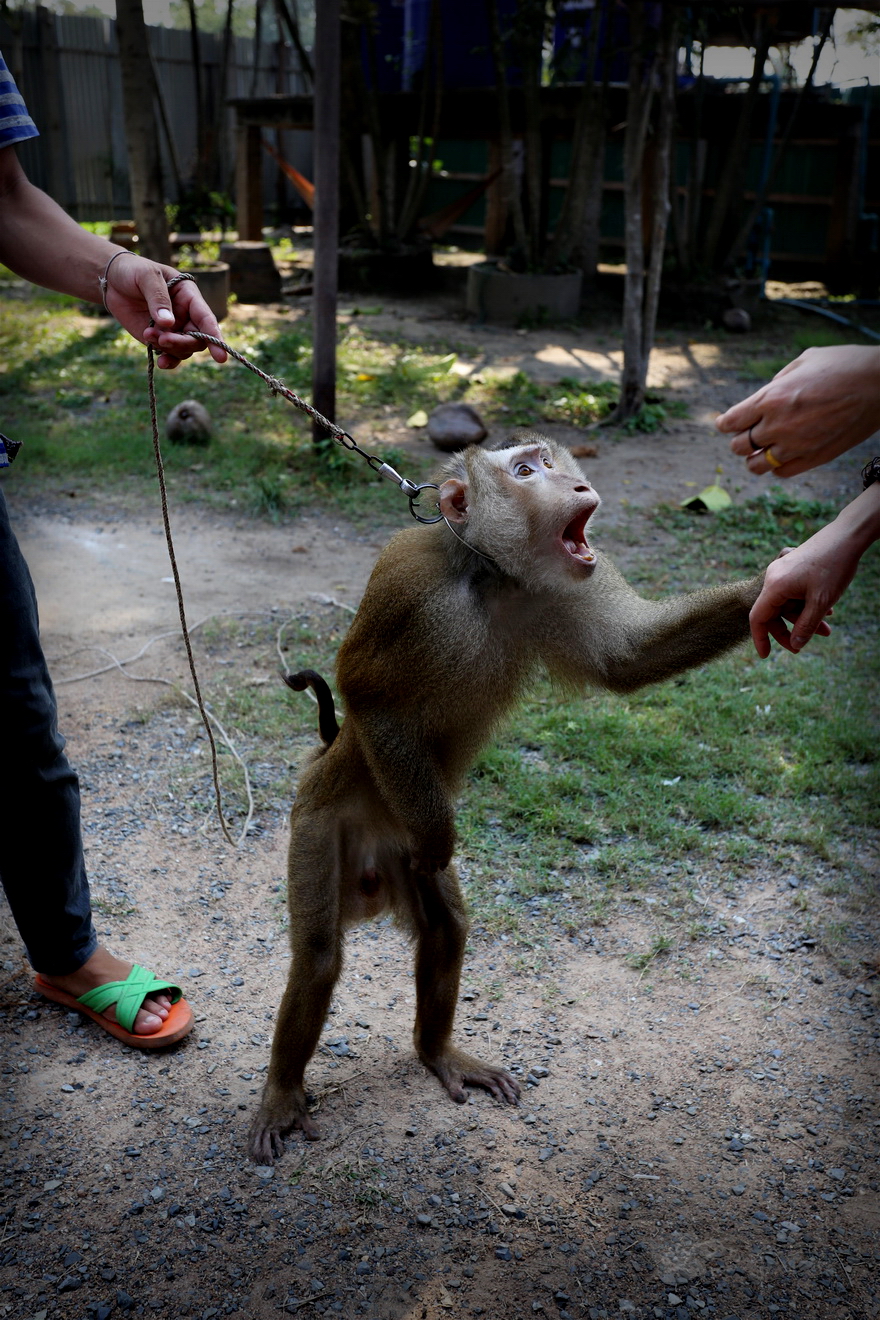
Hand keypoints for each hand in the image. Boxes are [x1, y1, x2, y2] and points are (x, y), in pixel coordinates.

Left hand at [104, 252, 227, 369]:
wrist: (112, 281)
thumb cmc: (134, 271)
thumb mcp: (147, 276)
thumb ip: (158, 298)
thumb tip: (168, 323)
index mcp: (189, 297)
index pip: (206, 319)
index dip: (215, 337)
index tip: (219, 357)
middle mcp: (186, 316)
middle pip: (197, 339)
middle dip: (182, 343)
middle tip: (162, 339)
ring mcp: (174, 329)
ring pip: (183, 350)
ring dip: (168, 349)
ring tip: (148, 335)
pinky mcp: (159, 339)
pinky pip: (170, 355)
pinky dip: (167, 360)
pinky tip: (160, 361)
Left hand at [716, 345, 879, 476]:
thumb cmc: (843, 365)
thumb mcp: (802, 362)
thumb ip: (777, 382)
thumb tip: (764, 396)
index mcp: (771, 398)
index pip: (731, 422)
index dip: (725, 423)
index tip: (726, 423)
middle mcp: (779, 425)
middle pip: (739, 446)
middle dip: (739, 440)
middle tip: (747, 434)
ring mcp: (797, 445)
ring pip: (756, 465)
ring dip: (754, 458)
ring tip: (761, 450)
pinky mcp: (815, 458)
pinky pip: (782, 472)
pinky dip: (776, 467)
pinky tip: (782, 456)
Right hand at [749, 523, 867, 658]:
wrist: (847, 536)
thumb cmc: (834, 566)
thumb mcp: (821, 602)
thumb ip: (806, 626)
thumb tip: (795, 644)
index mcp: (774, 585)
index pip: (758, 618)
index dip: (760, 638)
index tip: (765, 656)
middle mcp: (774, 577)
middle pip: (773, 612)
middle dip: (790, 630)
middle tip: (802, 646)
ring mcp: (783, 572)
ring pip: (787, 603)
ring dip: (804, 618)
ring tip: (826, 628)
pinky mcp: (793, 568)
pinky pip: (794, 593)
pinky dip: (806, 604)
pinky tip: (826, 610)